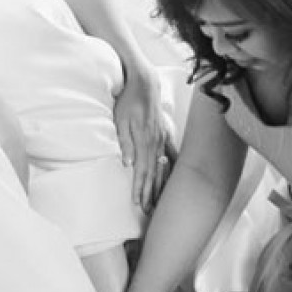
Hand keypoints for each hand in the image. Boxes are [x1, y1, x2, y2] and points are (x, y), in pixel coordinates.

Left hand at [113, 58, 174, 214]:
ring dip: (160, 184)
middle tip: (148, 210)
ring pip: (163, 166)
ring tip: (158, 199)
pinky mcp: (165, 133)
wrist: (144, 82)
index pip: (142, 171)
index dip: (140, 188)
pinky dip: (170, 168)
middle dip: (151, 192)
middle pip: (154, 173)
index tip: (138, 203)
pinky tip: (171, 177)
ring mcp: (163, 138)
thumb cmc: (128, 100)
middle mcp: (156, 142)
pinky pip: (170, 155)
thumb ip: (124, 142)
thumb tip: (128, 164)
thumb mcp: (120, 120)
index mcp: (144, 140)